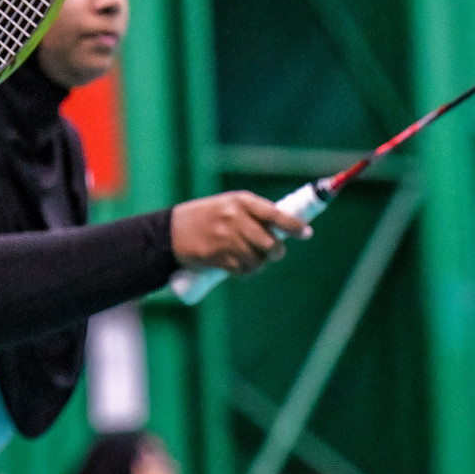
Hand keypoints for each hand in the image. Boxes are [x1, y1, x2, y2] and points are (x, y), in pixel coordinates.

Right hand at [170, 191, 310, 273]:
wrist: (169, 233)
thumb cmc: (205, 219)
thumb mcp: (228, 207)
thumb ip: (253, 216)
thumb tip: (285, 231)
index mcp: (241, 201)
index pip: (275, 214)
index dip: (294, 226)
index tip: (306, 233)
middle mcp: (235, 218)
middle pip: (270, 243)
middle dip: (276, 252)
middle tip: (274, 253)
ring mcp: (226, 238)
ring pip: (257, 260)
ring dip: (257, 264)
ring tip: (248, 259)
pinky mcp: (217, 257)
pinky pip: (242, 270)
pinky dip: (244, 272)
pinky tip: (236, 266)